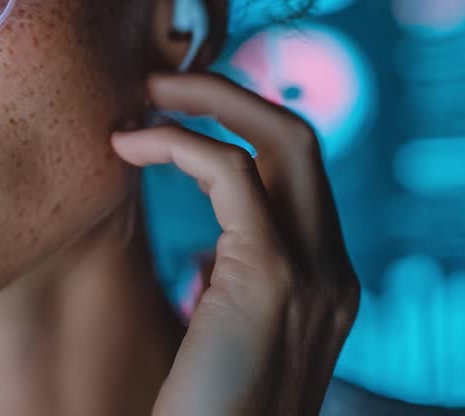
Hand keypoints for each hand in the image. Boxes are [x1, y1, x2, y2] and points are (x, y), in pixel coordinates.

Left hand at [111, 73, 360, 415]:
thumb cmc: (204, 409)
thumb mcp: (229, 336)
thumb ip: (233, 287)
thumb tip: (207, 254)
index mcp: (326, 280)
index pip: (299, 172)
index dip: (241, 126)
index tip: (174, 113)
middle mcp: (334, 270)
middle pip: (302, 138)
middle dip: (230, 94)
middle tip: (157, 81)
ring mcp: (313, 271)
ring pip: (283, 137)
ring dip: (207, 100)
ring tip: (140, 99)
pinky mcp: (271, 277)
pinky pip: (233, 172)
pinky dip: (181, 142)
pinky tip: (131, 147)